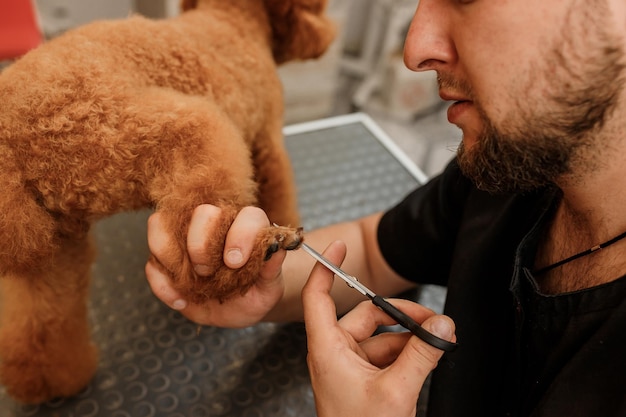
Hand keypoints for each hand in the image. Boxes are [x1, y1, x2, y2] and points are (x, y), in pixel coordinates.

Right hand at [145, 205, 285, 326]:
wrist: (239, 306)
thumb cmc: (257, 290)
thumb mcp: (269, 286)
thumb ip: (272, 268)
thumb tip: (276, 248)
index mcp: (247, 226)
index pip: (247, 216)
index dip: (240, 235)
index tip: (235, 262)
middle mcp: (215, 225)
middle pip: (201, 213)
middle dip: (200, 243)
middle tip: (207, 272)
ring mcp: (185, 239)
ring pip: (160, 224)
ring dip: (169, 254)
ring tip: (186, 283)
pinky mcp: (167, 260)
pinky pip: (152, 263)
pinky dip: (161, 283)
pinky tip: (180, 301)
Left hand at [302, 241, 455, 416]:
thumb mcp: (396, 390)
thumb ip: (421, 355)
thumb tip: (443, 326)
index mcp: (327, 350)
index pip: (318, 297)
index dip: (327, 268)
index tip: (340, 245)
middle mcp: (335, 353)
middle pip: (365, 316)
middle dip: (400, 316)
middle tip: (432, 321)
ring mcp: (350, 367)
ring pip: (381, 336)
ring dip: (408, 337)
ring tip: (436, 342)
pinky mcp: (364, 380)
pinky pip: (386, 354)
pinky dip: (407, 353)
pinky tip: (427, 357)